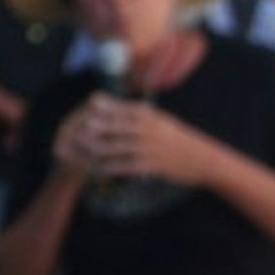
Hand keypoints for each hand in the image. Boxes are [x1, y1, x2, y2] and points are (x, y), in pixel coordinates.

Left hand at [55, 94, 217, 186]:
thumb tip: (111, 103)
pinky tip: (96, 170)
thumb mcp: (158, 120)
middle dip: (91, 130)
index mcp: (147, 114)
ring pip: (114, 147)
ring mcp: (147, 147)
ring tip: (79, 152)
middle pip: (111, 126)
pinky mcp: (150, 165)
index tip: (81, 112)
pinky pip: (123, 166)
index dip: (97, 111)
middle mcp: (146, 128)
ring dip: (95, 150)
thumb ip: (134, 113)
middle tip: (72, 133)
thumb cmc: (176, 138)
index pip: (117, 108)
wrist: (201, 158)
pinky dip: (108, 168)